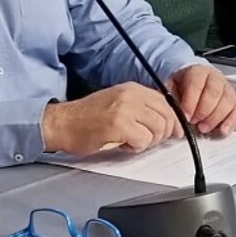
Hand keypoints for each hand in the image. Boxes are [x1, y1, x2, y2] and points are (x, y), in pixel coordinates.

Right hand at [42, 82, 181, 155]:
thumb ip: (141, 108)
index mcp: (133, 89)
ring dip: (148, 141)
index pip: (167, 103)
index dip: (173, 121)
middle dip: (162, 134)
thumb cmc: (87, 118)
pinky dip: (136, 147)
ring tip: (131, 141)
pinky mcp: (118, 124)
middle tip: (147, 140)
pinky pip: (143, 140)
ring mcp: (125, 108)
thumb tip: (166, 122)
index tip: (173, 132)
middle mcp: (131, 95)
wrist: (62, 122)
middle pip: (167, 116)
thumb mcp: (118, 103)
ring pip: (158, 129)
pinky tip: (122, 144)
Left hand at [169, 65, 235, 135]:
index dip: (191, 101)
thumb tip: (174, 118)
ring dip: (216, 118)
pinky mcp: (235, 100)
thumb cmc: (182, 87)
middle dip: (204, 111)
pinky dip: (232, 121)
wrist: (192, 82)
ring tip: (204, 128)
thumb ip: (171, 100)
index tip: (185, 116)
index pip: (197, 83)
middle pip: (214, 92)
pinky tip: (223, 130)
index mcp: (198, 72)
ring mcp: (227, 88)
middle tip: (194, 122)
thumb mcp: (171, 88)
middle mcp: (215, 78)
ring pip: (228, 101)